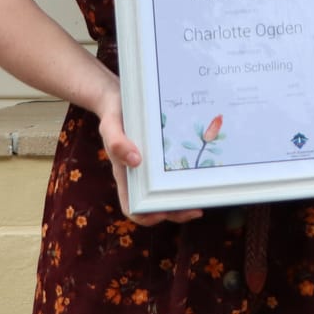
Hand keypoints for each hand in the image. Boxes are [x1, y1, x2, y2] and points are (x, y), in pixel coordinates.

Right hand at [98, 89, 201, 226]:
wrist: (119, 96)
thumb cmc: (113, 114)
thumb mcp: (110, 125)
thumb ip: (116, 141)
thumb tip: (136, 161)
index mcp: (125, 175)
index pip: (133, 206)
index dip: (147, 216)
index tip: (164, 214)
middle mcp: (140, 175)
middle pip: (157, 205)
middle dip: (176, 211)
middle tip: (196, 209)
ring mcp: (153, 166)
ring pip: (169, 191)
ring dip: (185, 197)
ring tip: (204, 195)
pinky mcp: (164, 155)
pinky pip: (176, 171)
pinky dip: (188, 176)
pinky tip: (203, 170)